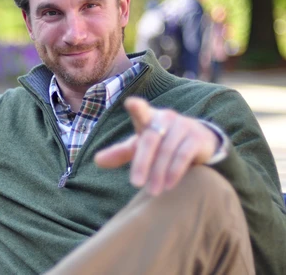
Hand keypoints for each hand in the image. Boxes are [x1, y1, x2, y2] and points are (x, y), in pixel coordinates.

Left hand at [95, 97, 218, 195]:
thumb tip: (97, 161)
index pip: (140, 110)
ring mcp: (183, 125)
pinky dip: (175, 171)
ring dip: (159, 173)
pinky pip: (184, 155)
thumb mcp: (140, 146)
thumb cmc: (161, 142)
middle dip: (142, 163)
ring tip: (153, 191)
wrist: (199, 141)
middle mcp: (165, 118)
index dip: (137, 107)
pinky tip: (169, 185)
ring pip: (167, 150)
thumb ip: (120, 152)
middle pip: (150, 140)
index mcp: (148, 117)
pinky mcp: (197, 138)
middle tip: (136, 184)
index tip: (131, 103)